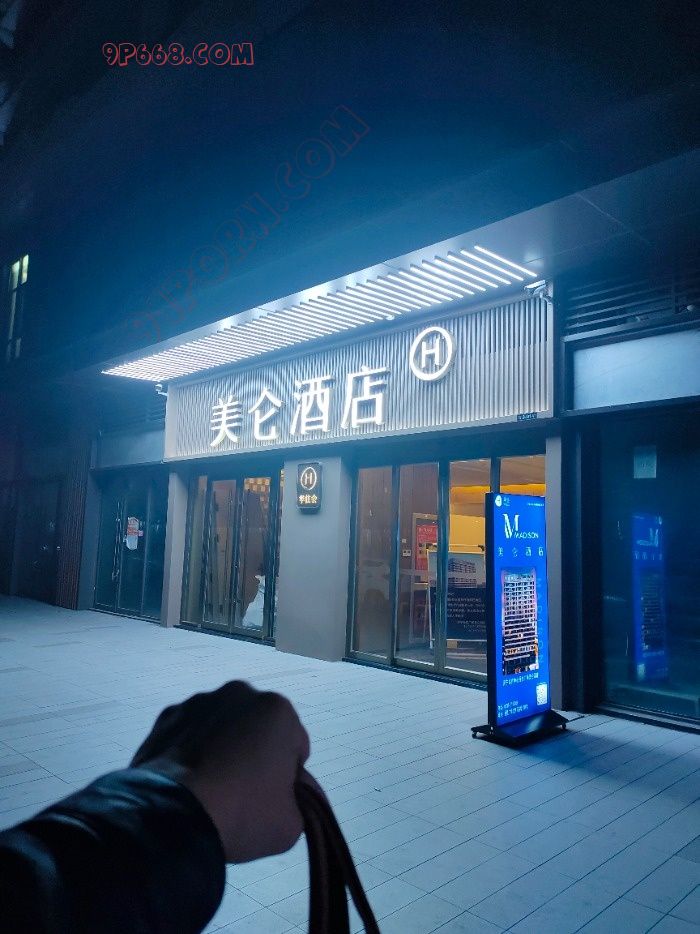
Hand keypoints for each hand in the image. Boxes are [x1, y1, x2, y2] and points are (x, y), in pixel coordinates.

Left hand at [130, 681, 309, 862]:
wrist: (172, 818)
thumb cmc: (243, 813)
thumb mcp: (291, 823)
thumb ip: (302, 801)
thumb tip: (297, 793)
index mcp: (278, 710)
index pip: (294, 746)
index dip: (287, 776)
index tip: (271, 798)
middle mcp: (240, 694)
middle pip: (257, 729)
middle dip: (253, 754)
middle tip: (241, 794)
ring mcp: (199, 702)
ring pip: (221, 728)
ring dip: (220, 749)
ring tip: (209, 790)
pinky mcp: (167, 717)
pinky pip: (188, 735)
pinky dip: (190, 752)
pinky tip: (185, 783)